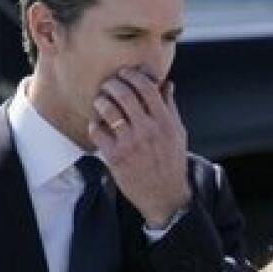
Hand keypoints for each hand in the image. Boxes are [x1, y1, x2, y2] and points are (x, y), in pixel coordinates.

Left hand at [88, 69, 190, 226]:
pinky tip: (98, 126)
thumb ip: (170, 107)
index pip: (146, 87)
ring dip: (101, 101)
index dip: (131, 75)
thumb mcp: (178, 134)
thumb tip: (166, 83)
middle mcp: (148, 131)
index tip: (124, 74)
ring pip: (108, 109)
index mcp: (164, 122)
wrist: (166, 197)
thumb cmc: (171, 163)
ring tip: (101, 102)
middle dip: (112, 84)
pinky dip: (94, 124)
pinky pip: (97, 131)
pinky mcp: (116, 157)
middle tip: (108, 86)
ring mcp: (131, 144)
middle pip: (124, 94)